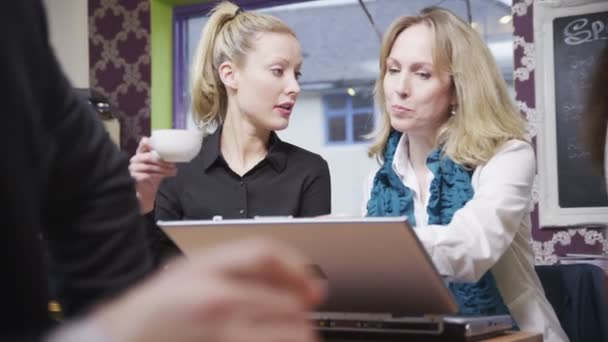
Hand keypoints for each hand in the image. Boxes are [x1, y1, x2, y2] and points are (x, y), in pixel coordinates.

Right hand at [92, 238, 324, 341]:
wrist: (122, 339)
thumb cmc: (157, 308)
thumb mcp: (189, 272)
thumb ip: (234, 269)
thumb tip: (288, 277)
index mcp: (205, 268)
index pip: (265, 253)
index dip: (296, 266)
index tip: (310, 282)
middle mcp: (217, 298)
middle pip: (286, 298)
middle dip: (302, 307)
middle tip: (306, 311)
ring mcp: (222, 332)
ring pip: (289, 331)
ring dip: (300, 332)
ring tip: (299, 333)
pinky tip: (276, 340)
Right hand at [129, 137, 175, 213]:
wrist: (147, 193)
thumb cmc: (153, 177)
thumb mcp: (160, 166)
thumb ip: (164, 159)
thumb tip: (176, 154)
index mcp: (141, 153)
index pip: (143, 143)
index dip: (151, 142)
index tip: (162, 145)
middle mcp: (135, 159)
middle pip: (149, 156)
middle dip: (163, 161)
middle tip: (173, 165)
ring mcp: (133, 168)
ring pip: (150, 166)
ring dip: (163, 169)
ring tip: (173, 171)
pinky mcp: (133, 177)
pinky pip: (147, 175)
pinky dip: (158, 176)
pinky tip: (165, 176)